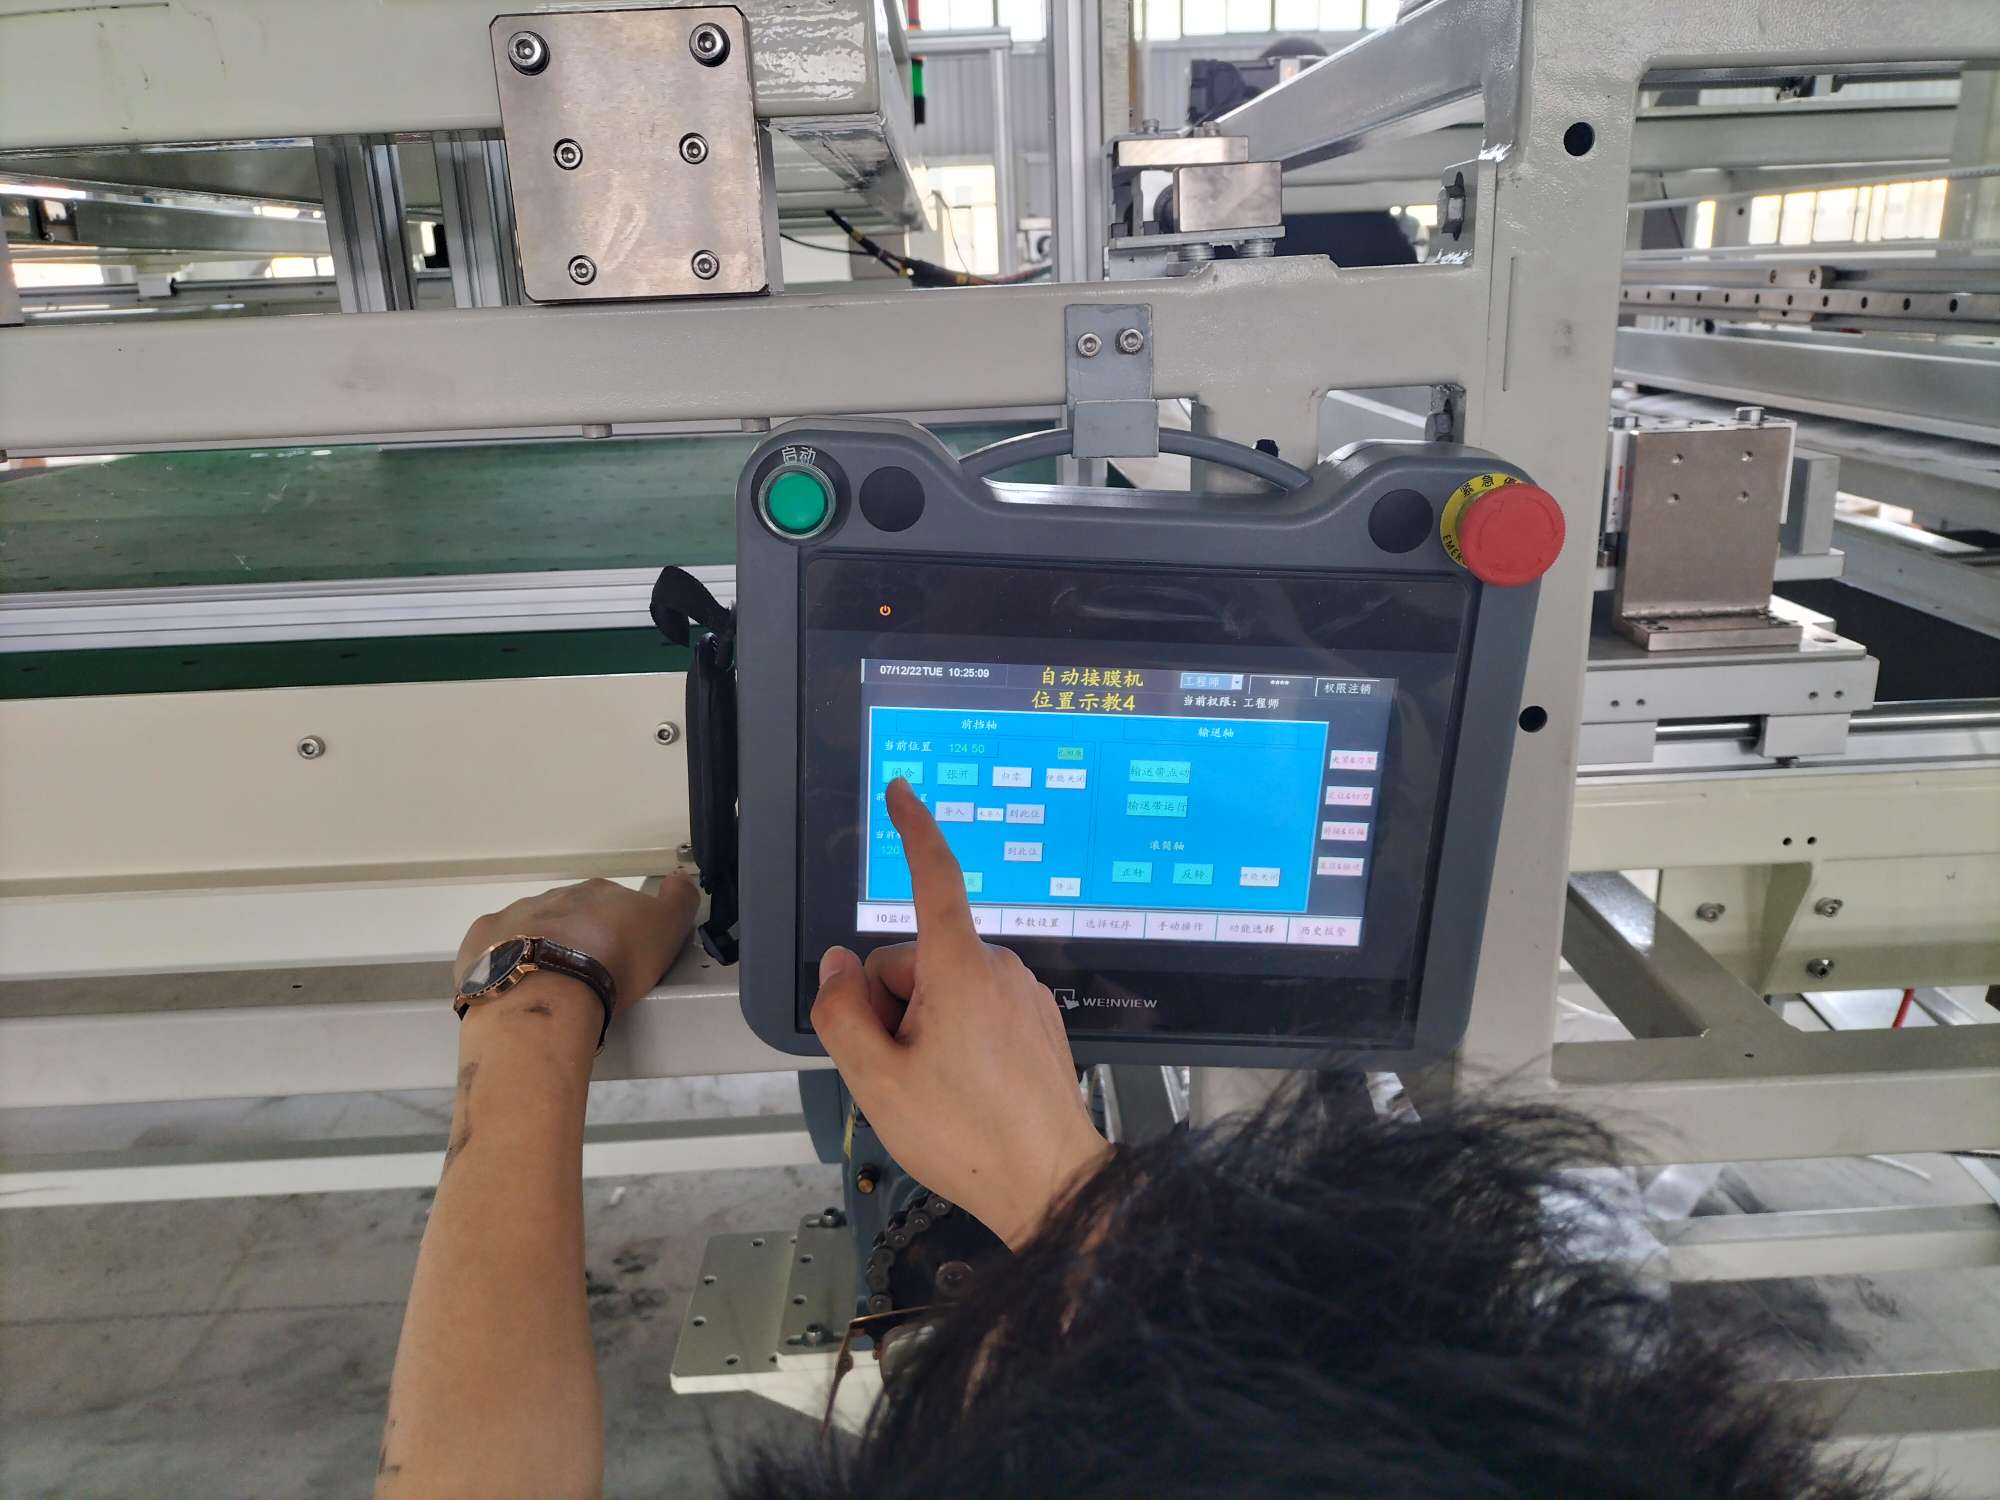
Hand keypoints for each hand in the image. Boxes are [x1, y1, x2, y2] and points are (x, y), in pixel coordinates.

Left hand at [456, 875, 700, 1025]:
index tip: (623, 957)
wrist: (549, 993)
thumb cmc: (615, 961)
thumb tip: (680, 877)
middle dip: (579, 936)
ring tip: (551, 987)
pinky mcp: (482, 941)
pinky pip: (495, 947)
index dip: (621, 929)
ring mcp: (515, 914)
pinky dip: (504, 960)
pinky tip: (514, 985)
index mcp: (600, 891)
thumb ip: (679, 900)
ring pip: (533, 928)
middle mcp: (557, 894)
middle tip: (588, 975)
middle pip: (572, 914)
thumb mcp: (667, 929)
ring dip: (542, 948)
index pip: (615, 904)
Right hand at [811, 779, 1109, 1248]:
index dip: (913, 832)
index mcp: (960, 969)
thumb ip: (842, 1013)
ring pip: (944, 989)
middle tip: (898, 1070)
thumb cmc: (967, 1137)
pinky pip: (977, 1009)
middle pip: (914, 960)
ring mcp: (1023, 995)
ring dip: (923, 1025)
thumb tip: (838, 968)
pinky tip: (963, 1090)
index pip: (934, 879)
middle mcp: (999, 969)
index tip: (902, 794)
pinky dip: (956, 1037)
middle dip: (892, 1004)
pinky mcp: (1037, 1022)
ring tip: (935, 1090)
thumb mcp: (876, 1080)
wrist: (1051, 1186)